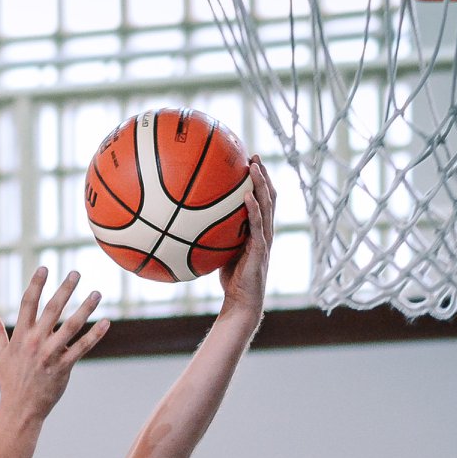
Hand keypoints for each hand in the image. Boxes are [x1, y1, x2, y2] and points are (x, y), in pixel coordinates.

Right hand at [0, 266, 110, 420]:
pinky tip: (106, 322)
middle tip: (76, 273)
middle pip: (52, 310)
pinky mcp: (63, 367)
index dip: (36, 284)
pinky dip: (95, 335)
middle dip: (65, 289)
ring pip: (71, 326)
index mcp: (20, 337)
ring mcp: (50, 354)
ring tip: (97, 293)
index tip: (44, 268)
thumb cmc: (10, 381)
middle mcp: (35, 342)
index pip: (28, 304)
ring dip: (86, 308)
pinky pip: (82, 348)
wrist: (20, 409)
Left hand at [219, 155, 275, 312]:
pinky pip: (258, 226)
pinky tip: (247, 195)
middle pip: (269, 196)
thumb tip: (188, 221)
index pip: (262, 199)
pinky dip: (253, 209)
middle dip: (263, 174)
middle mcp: (264, 231)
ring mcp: (265, 240)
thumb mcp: (220, 250)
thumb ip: (214, 234)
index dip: (258, 180)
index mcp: (257, 230)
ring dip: (262, 184)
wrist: (241, 302)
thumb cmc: (230, 278)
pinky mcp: (261, 251)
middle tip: (253, 155)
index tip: (248, 160)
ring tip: (254, 166)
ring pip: (268, 206)